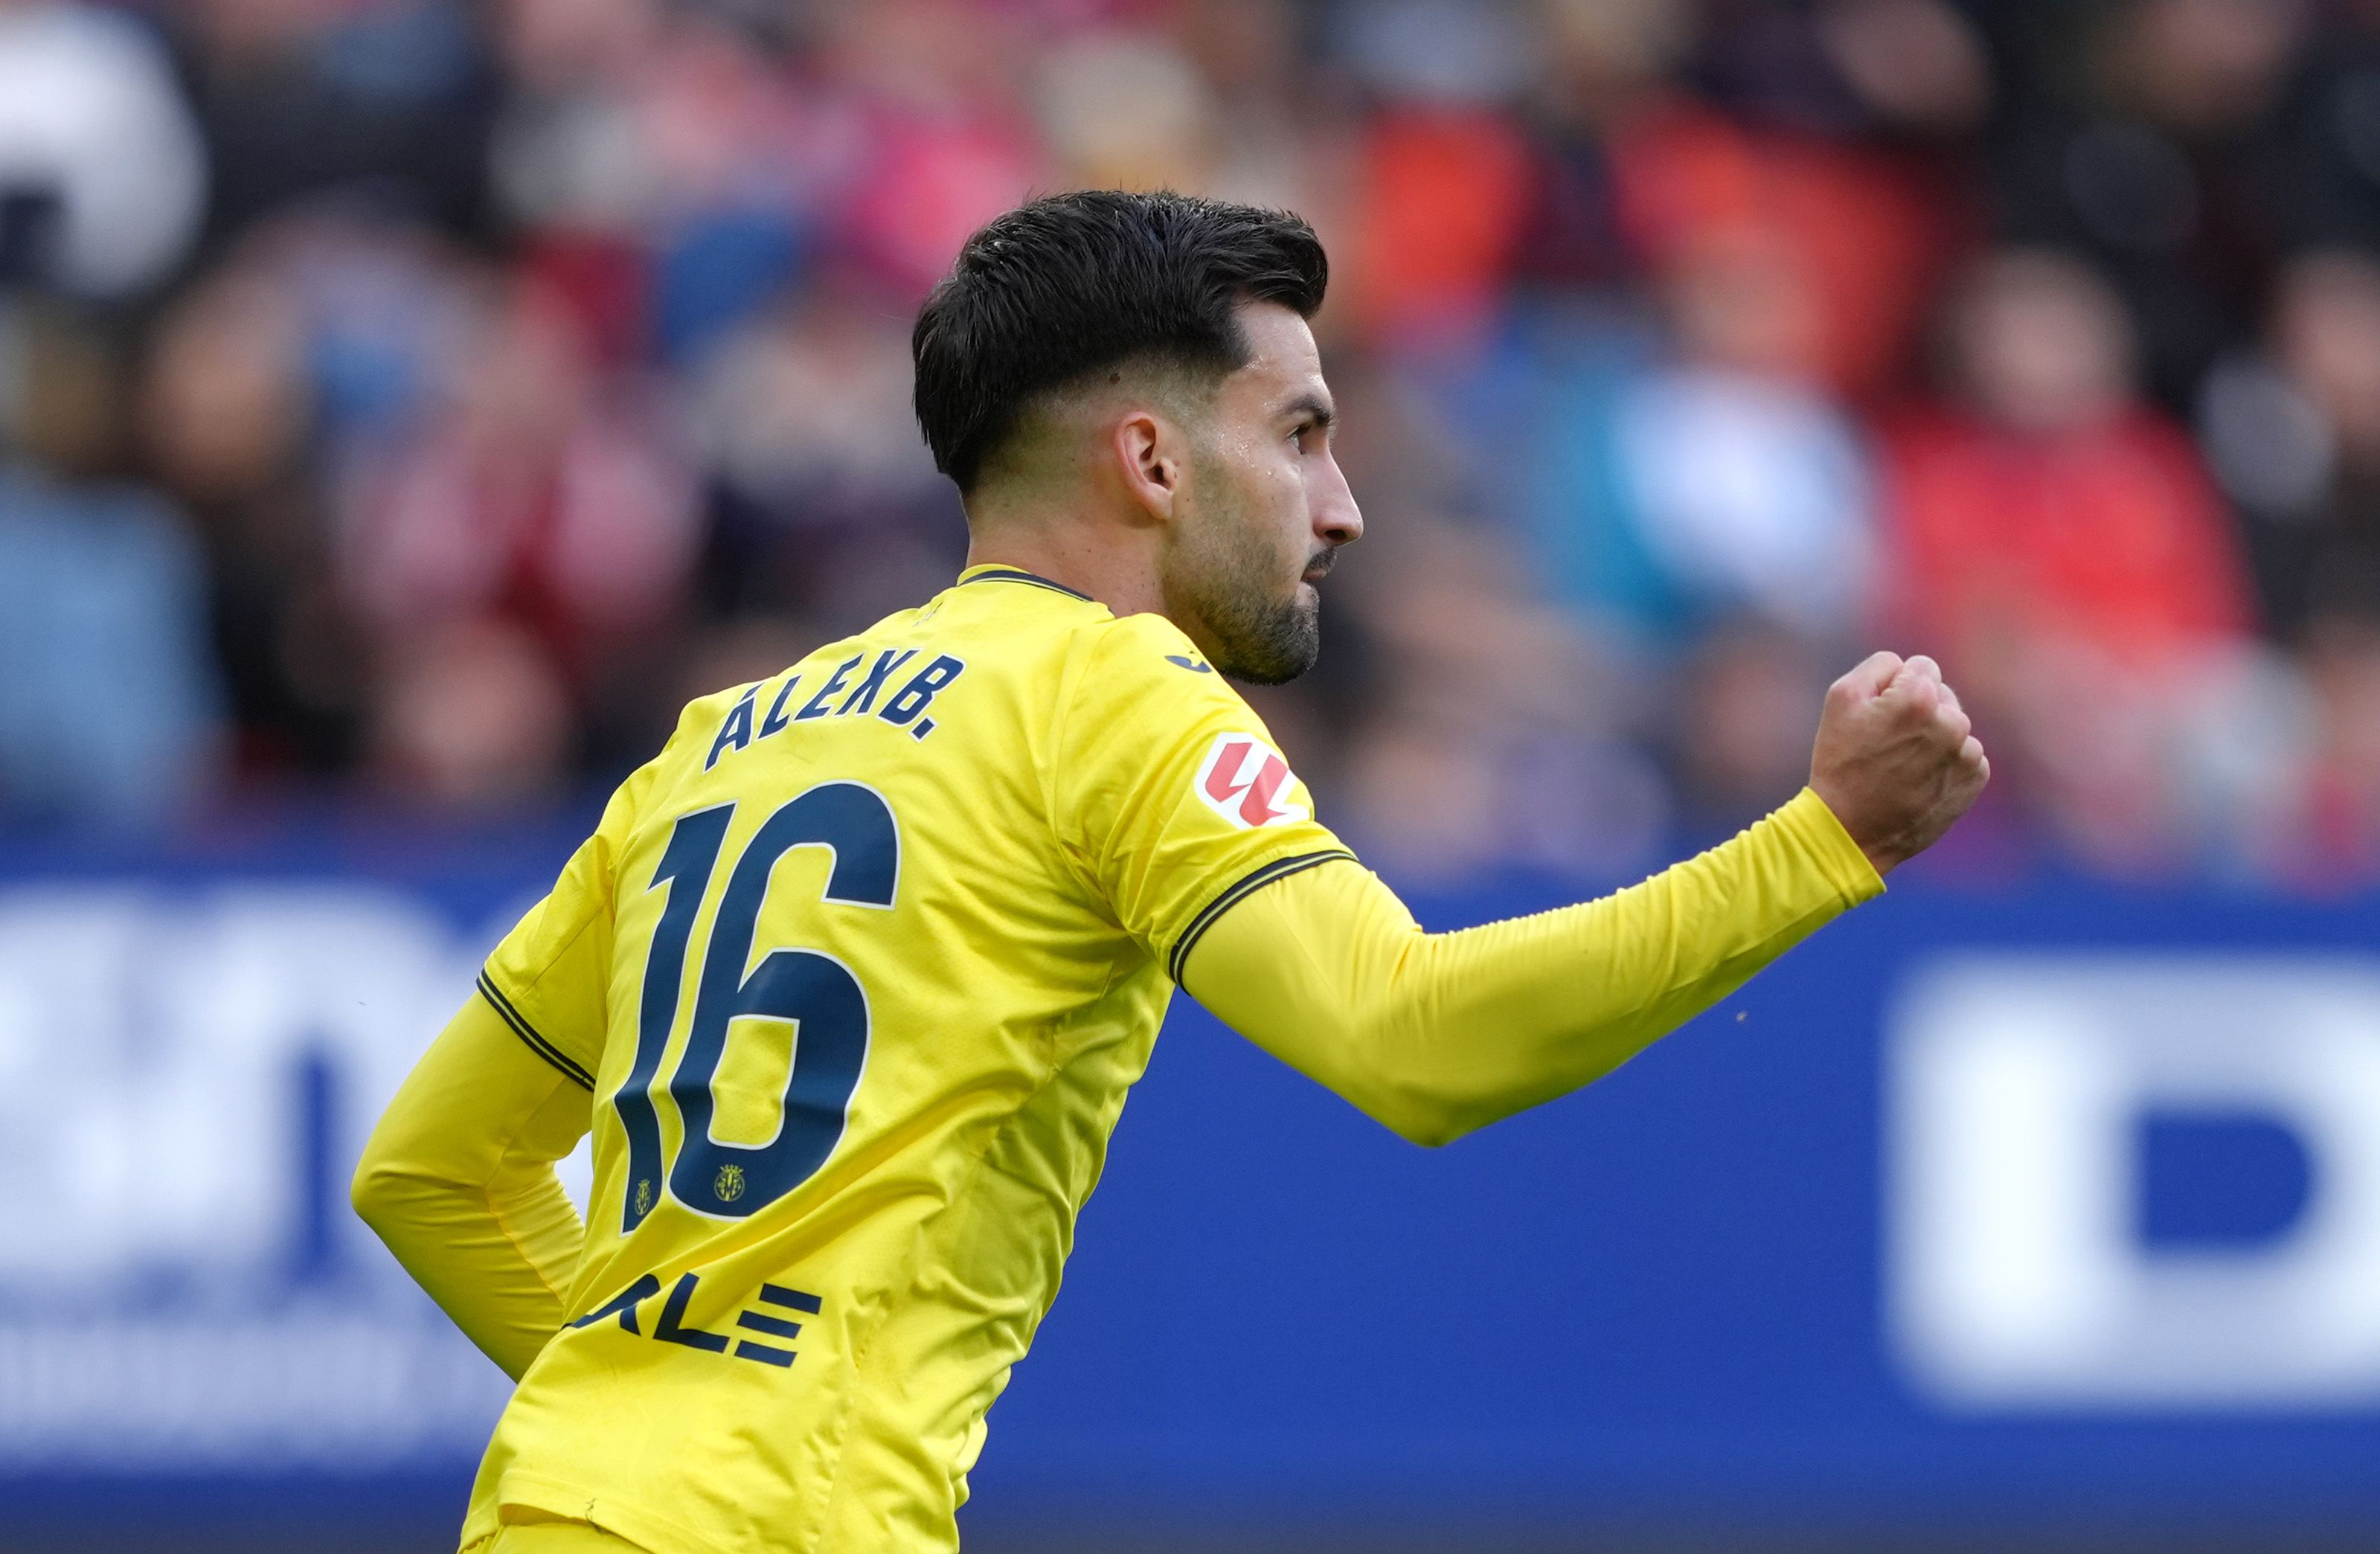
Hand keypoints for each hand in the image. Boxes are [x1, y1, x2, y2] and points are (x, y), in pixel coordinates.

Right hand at [1808, 652, 1989, 876]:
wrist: (1851, 832)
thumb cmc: (1841, 763)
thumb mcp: (1840, 698)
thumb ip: (1879, 666)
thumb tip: (1906, 667)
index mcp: (1919, 697)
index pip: (1922, 667)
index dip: (1895, 688)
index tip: (1879, 715)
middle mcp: (1952, 722)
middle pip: (1942, 695)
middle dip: (1919, 710)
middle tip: (1887, 743)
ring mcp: (1966, 754)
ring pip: (1954, 726)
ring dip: (1934, 737)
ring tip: (1902, 765)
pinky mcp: (1974, 780)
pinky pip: (1965, 755)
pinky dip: (1946, 763)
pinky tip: (1918, 780)